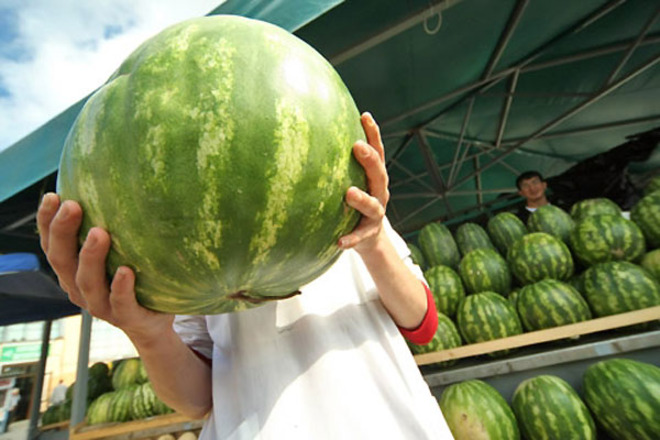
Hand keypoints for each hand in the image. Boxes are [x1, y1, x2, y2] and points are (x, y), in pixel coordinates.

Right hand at [37, 194, 172, 342]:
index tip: (53, 195)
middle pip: (62, 261)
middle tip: (73, 206)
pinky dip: (121, 287)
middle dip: (64, 232)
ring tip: (99, 232)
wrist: (152, 321)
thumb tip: (116, 176)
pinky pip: (121, 303)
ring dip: (91, 257)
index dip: (46, 222)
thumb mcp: (119, 249)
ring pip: (87, 282)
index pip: (51, 244)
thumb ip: (112, 223)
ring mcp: (101, 305)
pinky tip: (126, 271)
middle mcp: (79, 287)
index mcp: (72, 270)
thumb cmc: (133, 276)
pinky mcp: (127, 317)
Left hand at [339, 112, 389, 253]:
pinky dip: (351, 239)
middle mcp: (379, 192)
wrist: (370, 238)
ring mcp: (376, 214)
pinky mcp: (369, 234)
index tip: (364, 115)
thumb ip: (339, 164)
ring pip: (372, 205)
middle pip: (379, 174)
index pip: (377, 151)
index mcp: (375, 177)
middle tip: (357, 146)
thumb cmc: (354, 202)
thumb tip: (309, 133)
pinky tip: (339, 242)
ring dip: (361, 199)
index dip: (373, 133)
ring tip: (349, 193)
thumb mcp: (350, 180)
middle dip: (370, 159)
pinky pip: (360, 237)